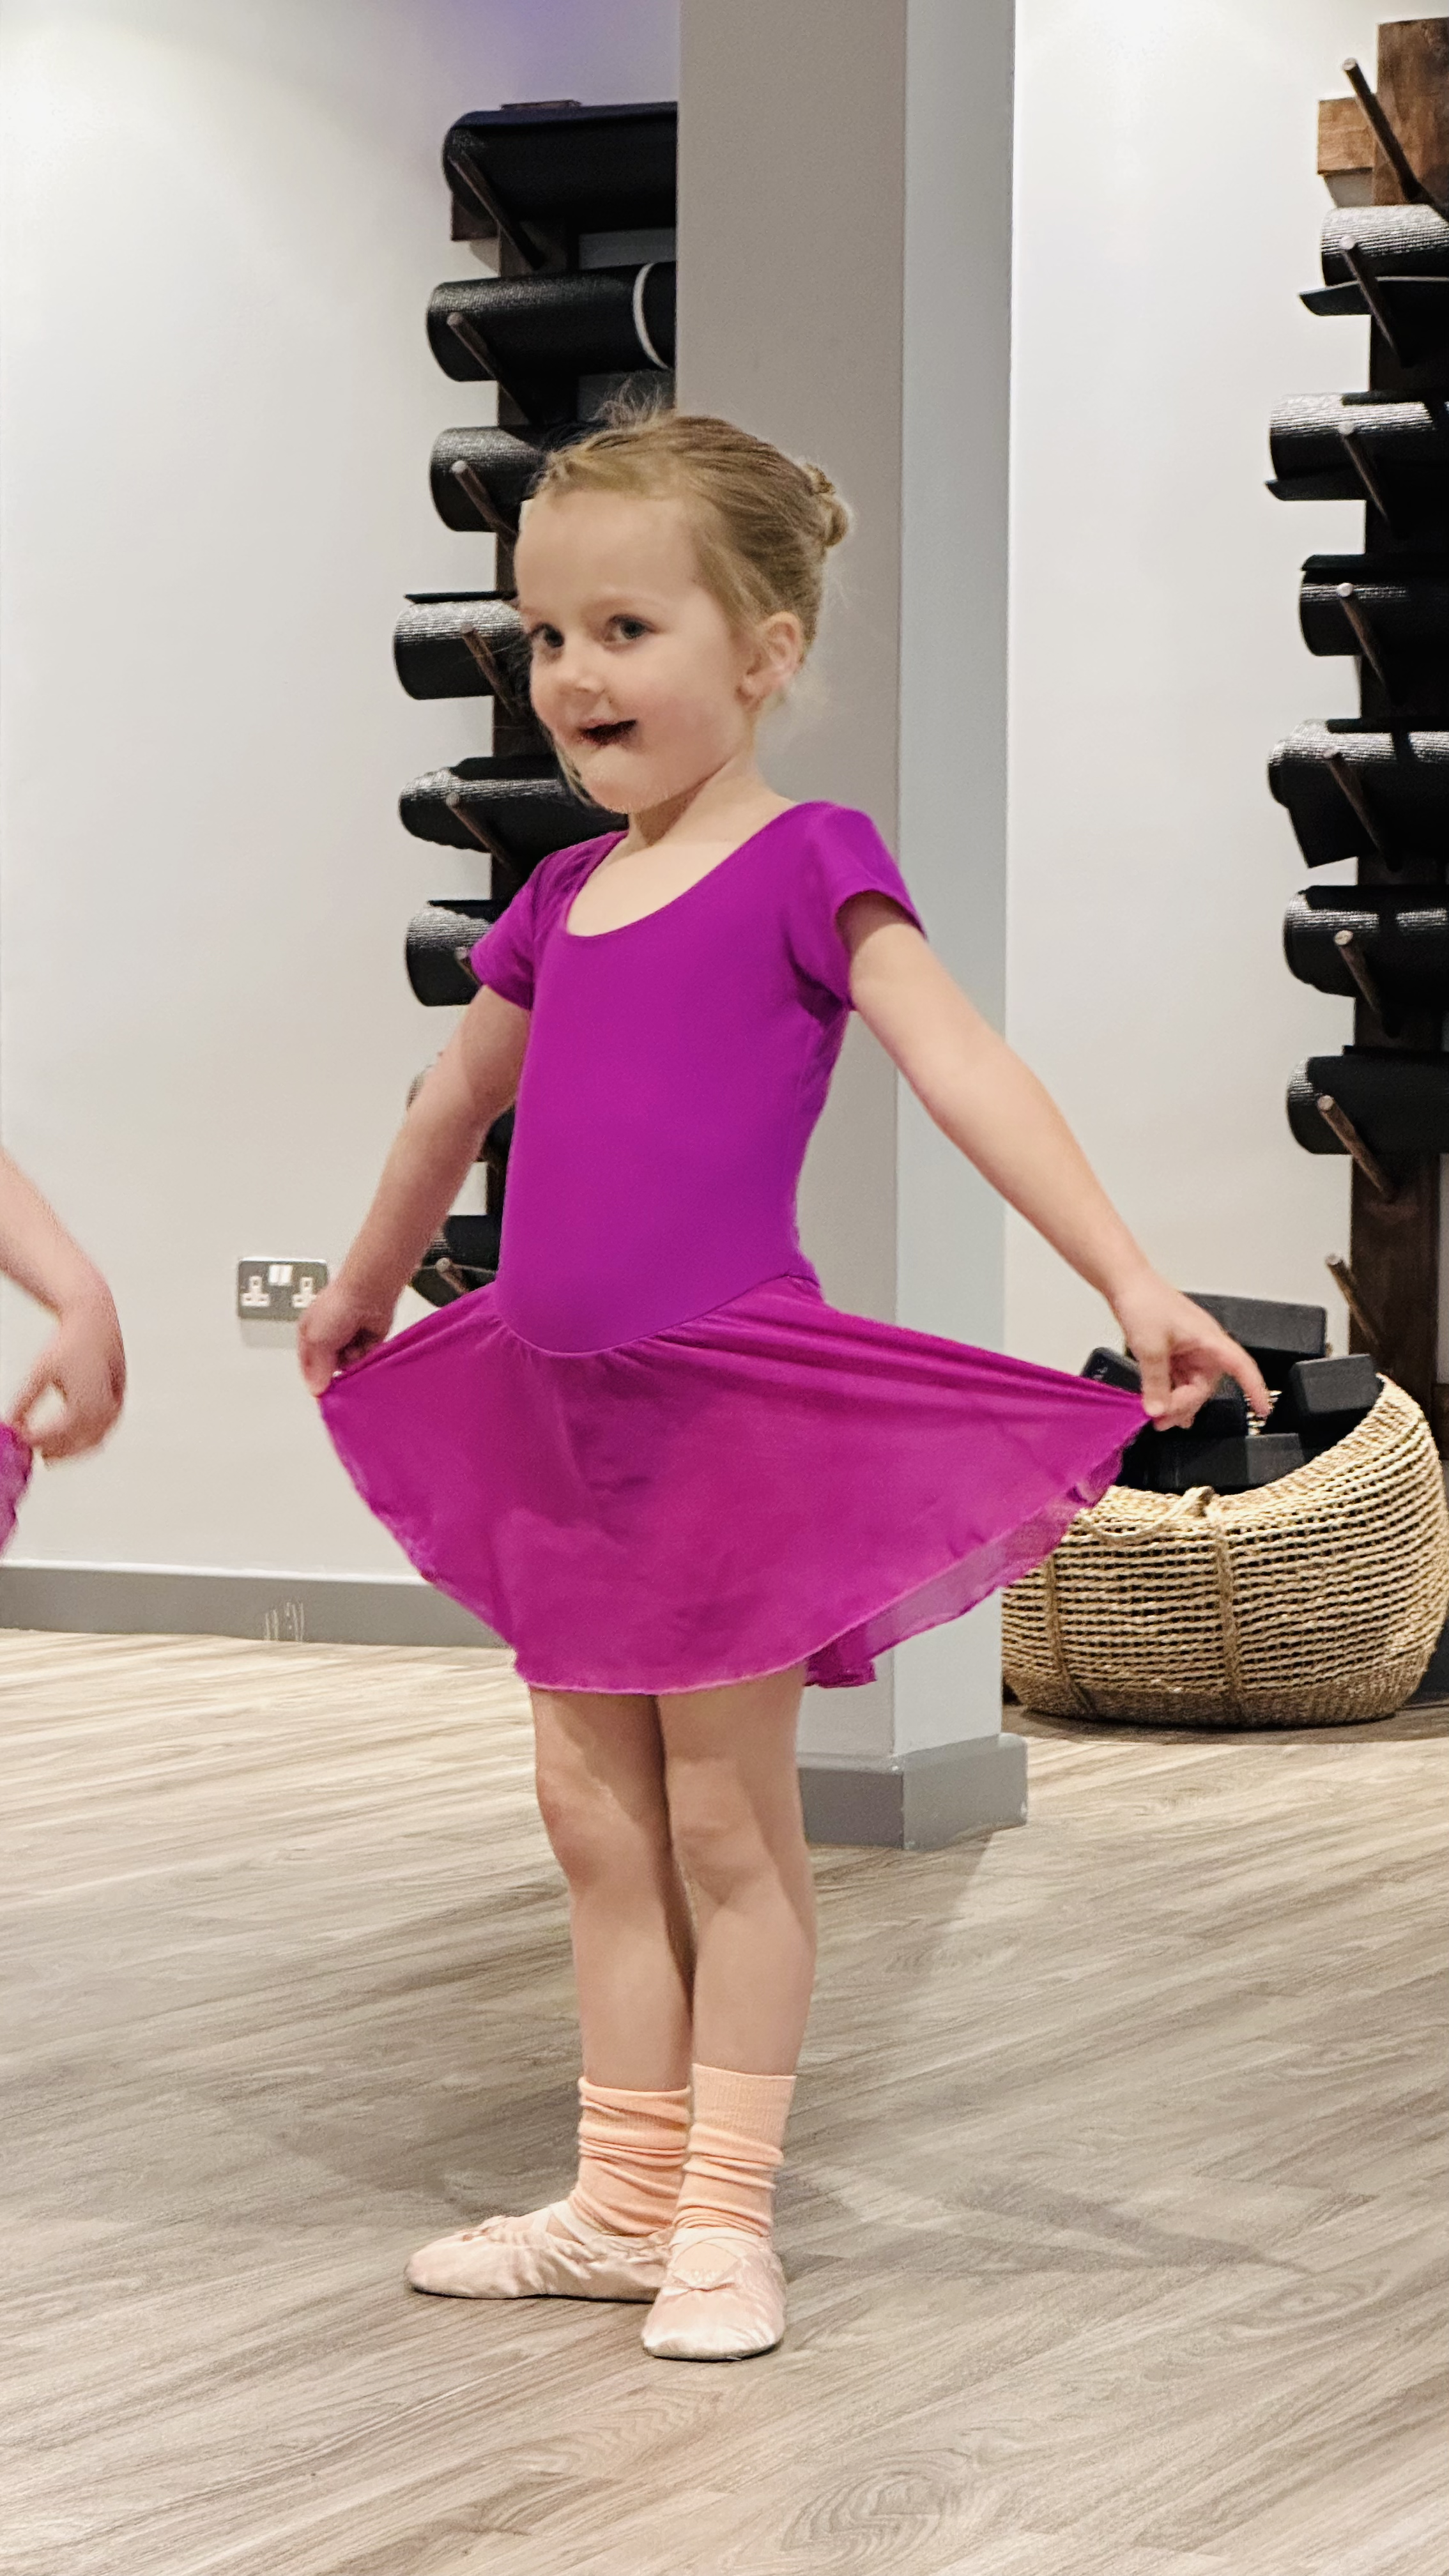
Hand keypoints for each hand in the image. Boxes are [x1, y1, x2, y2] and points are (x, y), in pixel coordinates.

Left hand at [6, 1290, 125, 1460]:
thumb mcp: (39, 1373)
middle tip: (30, 1452)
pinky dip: (82, 1441)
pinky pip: (99, 1434)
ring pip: (89, 1443)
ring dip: (69, 1450)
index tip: (18, 1441)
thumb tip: (8, 1425)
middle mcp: (103, 1412)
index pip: (55, 1435)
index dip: (34, 1440)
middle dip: (52, 1450)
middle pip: (74, 1444)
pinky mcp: (117, 1407)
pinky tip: (64, 1439)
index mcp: (84, 1404)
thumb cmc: (67, 1345)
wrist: (96, 1324)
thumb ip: (24, 1402)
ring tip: (46, 1450)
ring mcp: (114, 1411)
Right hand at [298, 1274, 395, 1394]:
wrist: (368, 1294)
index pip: (309, 1366)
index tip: (322, 1392)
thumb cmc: (337, 1306)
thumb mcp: (316, 1341)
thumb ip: (317, 1368)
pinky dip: (367, 1356)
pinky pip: (366, 1360)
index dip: (315, 1380)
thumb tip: (316, 1389)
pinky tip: (366, 1347)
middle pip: (330, 1368)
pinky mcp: (368, 1341)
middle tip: (340, 1369)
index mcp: (309, 1335)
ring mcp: (349, 1340)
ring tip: (354, 1349)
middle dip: (336, 1371)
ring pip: (350, 1366)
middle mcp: (329, 1338)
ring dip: (353, 1362)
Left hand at [1111, 1273, 1271, 1427]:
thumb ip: (1156, 1384)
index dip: (1255, 1389)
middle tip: (1162, 1421)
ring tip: (1158, 1419)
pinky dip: (1168, 1393)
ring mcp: (1188, 1350)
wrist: (1126, 1283)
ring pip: (1190, 1386)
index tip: (1263, 1410)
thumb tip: (1158, 1410)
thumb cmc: (1145, 1302)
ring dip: (1175, 1403)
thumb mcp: (1150, 1348)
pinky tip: (1159, 1407)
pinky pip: (1177, 1379)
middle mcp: (1204, 1347)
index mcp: (1210, 1340)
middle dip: (1185, 1406)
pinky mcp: (1173, 1352)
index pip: (1241, 1367)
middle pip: (1205, 1387)